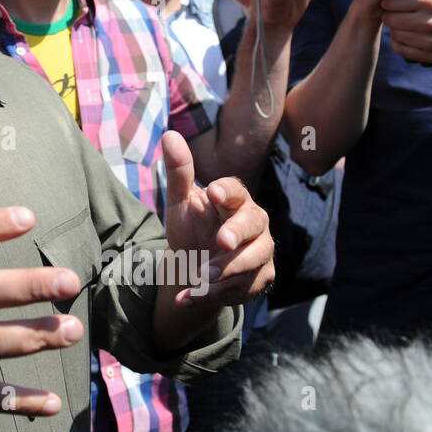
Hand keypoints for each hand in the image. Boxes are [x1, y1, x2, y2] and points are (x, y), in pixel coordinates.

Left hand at [160, 132, 273, 316]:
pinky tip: (188, 297)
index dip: (228, 192)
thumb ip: (180, 173)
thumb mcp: (181, 203)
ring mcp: (261, 253)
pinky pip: (244, 289)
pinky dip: (214, 296)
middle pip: (255, 225)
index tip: (214, 193)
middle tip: (220, 242)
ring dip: (226, 272)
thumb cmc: (192, 227)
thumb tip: (170, 134)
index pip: (237, 192)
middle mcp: (255, 225)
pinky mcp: (260, 279)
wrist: (196, 266)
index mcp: (235, 201)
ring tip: (198, 278)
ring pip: (253, 261)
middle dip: (238, 234)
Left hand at [380, 0, 431, 63]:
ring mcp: (430, 42)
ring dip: (395, 28)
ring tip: (405, 22)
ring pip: (393, 34)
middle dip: (390, 13)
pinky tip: (408, 35)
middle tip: (397, 11)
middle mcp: (429, 22)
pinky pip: (401, 50)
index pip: (391, 1)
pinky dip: (400, 42)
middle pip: (389, 18)